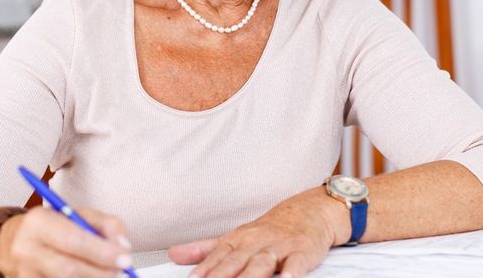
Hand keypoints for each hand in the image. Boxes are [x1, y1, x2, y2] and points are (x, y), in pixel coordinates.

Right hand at [0, 206, 132, 277]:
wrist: (14, 242)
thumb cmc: (52, 227)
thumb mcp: (77, 214)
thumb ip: (105, 225)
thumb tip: (123, 247)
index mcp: (38, 222)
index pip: (72, 239)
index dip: (101, 251)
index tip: (124, 257)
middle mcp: (27, 250)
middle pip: (68, 269)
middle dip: (101, 272)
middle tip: (123, 271)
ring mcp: (25, 274)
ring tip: (109, 274)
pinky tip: (92, 276)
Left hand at [168, 188, 345, 277]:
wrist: (308, 211)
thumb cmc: (270, 230)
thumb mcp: (236, 237)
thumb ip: (206, 249)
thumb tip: (173, 255)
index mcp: (238, 239)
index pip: (217, 257)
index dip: (204, 271)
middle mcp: (256, 242)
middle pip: (236, 262)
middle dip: (222, 277)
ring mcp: (279, 246)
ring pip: (262, 264)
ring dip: (251, 276)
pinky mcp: (302, 251)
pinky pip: (296, 263)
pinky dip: (291, 273)